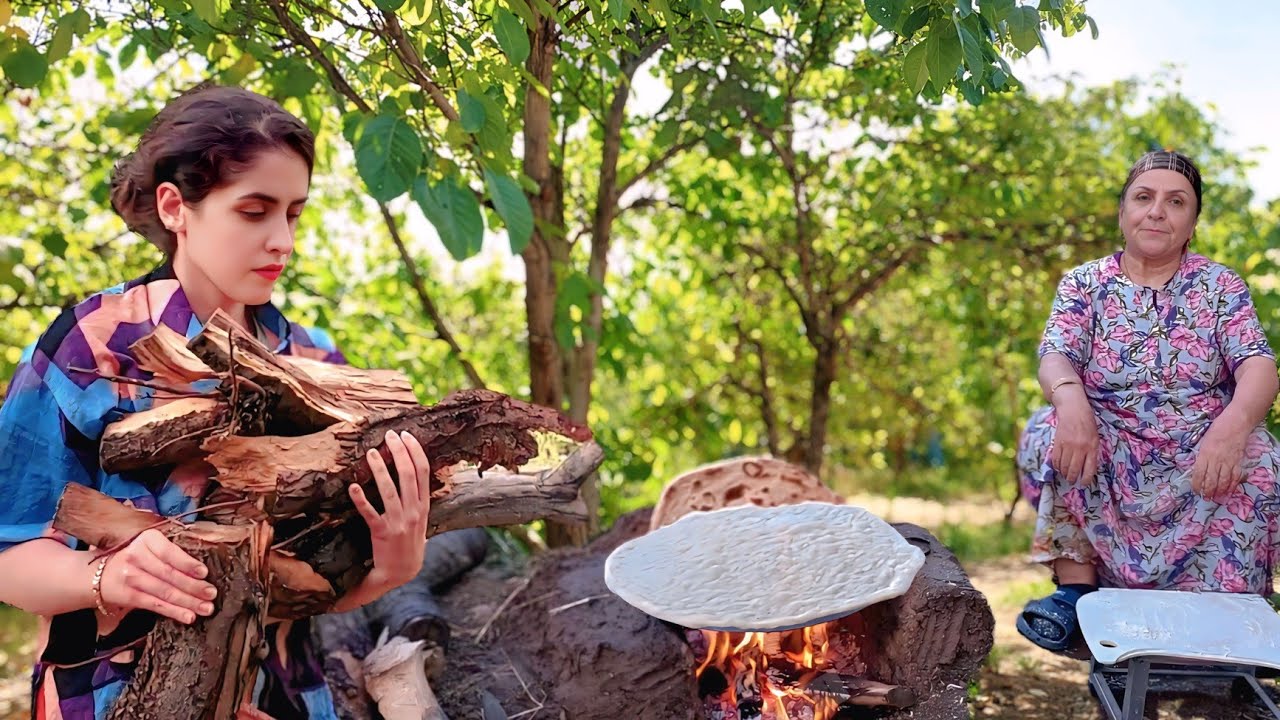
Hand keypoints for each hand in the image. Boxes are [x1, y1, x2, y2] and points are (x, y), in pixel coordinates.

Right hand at [97, 528, 217, 624]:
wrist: (97, 574)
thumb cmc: (136, 558)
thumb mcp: (150, 547)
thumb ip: (172, 553)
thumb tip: (203, 570)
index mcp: (147, 539)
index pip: (169, 552)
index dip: (187, 564)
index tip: (204, 573)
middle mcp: (136, 556)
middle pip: (170, 574)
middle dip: (194, 586)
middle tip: (212, 593)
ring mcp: (130, 576)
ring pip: (165, 591)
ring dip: (188, 602)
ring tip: (206, 608)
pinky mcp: (128, 595)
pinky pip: (155, 605)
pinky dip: (174, 611)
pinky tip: (188, 616)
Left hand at [350, 430, 431, 594]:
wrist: (399, 574)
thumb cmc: (409, 547)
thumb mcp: (422, 523)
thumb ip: (419, 503)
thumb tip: (417, 480)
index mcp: (424, 507)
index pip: (424, 472)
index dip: (415, 451)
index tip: (406, 436)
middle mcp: (414, 512)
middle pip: (409, 475)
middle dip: (399, 452)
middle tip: (389, 436)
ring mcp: (399, 523)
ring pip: (390, 490)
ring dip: (380, 469)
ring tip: (371, 452)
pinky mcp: (382, 533)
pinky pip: (370, 513)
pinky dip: (361, 499)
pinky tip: (353, 486)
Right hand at [1049, 389, 1099, 484]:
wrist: (1073, 408)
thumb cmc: (1087, 422)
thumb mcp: (1095, 437)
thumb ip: (1092, 451)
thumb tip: (1086, 467)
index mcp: (1092, 447)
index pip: (1089, 469)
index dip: (1085, 479)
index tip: (1083, 484)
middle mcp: (1080, 448)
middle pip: (1073, 469)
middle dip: (1071, 478)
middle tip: (1071, 481)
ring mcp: (1068, 445)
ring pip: (1063, 466)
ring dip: (1063, 472)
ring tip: (1064, 474)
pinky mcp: (1057, 442)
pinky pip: (1055, 459)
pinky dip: (1056, 465)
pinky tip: (1058, 466)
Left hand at [1191, 420, 1247, 500]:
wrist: (1235, 424)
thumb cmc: (1216, 431)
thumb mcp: (1203, 442)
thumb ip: (1201, 456)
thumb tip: (1198, 469)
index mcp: (1204, 454)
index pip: (1198, 473)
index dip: (1196, 484)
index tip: (1195, 490)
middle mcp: (1215, 460)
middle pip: (1211, 480)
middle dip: (1208, 491)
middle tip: (1206, 498)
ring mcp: (1228, 461)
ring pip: (1223, 480)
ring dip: (1219, 491)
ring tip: (1216, 498)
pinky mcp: (1238, 461)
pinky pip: (1235, 476)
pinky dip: (1232, 485)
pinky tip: (1229, 491)